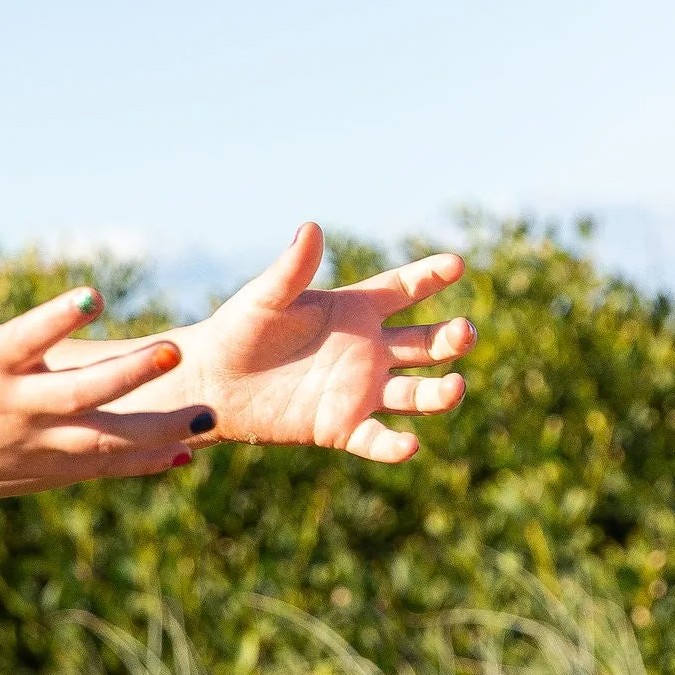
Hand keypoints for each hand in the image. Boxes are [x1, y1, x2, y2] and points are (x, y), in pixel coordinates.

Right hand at [0, 233, 207, 492]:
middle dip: (127, 375)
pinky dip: (139, 462)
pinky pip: (97, 466)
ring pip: (98, 440)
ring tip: (206, 415)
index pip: (28, 336)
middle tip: (172, 349)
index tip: (94, 294)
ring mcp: (30, 441)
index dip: (59, 317)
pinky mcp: (39, 466)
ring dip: (154, 431)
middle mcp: (15, 404)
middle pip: (77, 393)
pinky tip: (184, 453)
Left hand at [168, 222, 473, 462]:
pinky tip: (409, 446)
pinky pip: (376, 438)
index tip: (456, 264)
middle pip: (425, 343)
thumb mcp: (265, 298)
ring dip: (439, 392)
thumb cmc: (238, 332)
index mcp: (356, 309)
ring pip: (415, 392)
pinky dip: (394, 446)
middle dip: (450, 339)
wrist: (212, 383)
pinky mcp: (342, 427)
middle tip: (463, 333)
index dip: (431, 275)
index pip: (405, 289)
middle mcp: (368, 349)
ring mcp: (360, 390)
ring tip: (454, 387)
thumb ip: (292, 269)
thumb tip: (310, 228)